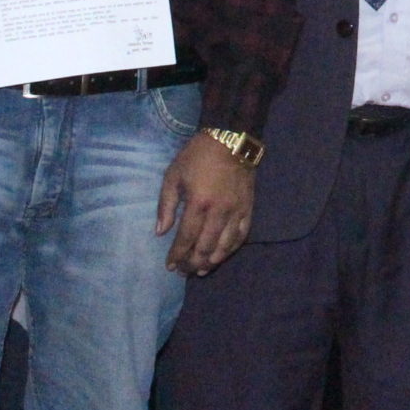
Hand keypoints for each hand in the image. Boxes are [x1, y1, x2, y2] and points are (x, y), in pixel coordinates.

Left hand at [156, 132, 254, 275]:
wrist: (232, 139)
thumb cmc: (197, 156)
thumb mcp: (173, 175)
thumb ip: (166, 205)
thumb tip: (161, 232)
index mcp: (198, 203)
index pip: (186, 237)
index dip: (177, 255)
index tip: (170, 266)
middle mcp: (219, 212)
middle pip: (205, 247)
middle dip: (193, 263)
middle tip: (184, 271)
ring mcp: (236, 211)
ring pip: (225, 245)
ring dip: (212, 261)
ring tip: (201, 269)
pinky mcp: (248, 208)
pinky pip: (242, 235)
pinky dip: (231, 249)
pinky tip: (222, 255)